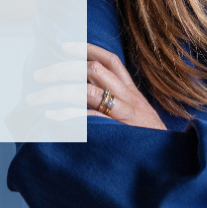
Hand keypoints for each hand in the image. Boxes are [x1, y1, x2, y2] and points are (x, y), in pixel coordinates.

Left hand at [26, 42, 166, 129]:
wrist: (171, 162)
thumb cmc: (147, 139)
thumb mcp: (135, 114)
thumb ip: (115, 101)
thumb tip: (83, 92)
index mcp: (131, 90)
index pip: (109, 60)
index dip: (86, 49)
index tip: (63, 45)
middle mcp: (128, 97)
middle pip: (92, 71)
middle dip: (62, 69)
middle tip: (38, 75)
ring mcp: (124, 114)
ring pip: (87, 92)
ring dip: (57, 92)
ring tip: (35, 98)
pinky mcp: (120, 132)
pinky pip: (90, 119)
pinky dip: (68, 116)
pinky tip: (51, 117)